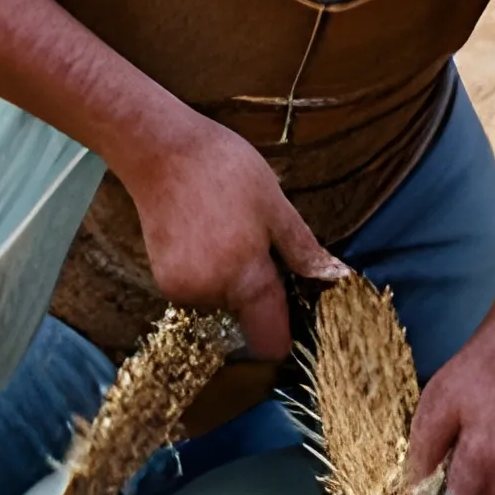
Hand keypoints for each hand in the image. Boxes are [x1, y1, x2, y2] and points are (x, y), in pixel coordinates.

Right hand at [116, 106, 344, 359]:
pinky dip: (207, 274)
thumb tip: (334, 277)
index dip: (286, 333)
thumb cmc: (223, 169)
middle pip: (246, 321)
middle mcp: (208, 294)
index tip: (293, 307)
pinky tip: (206, 238)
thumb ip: (302, 250)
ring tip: (228, 237)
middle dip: (257, 295)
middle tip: (257, 249)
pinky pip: (199, 292)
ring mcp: (179, 289)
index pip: (270, 343)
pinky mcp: (162, 279)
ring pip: (221, 305)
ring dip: (230, 283)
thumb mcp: (274, 204)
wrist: (159, 150)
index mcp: (244, 279)